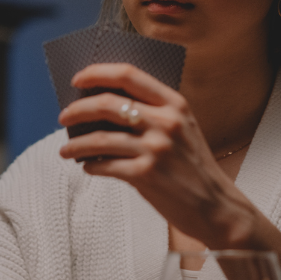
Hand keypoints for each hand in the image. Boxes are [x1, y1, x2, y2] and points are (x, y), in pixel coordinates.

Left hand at [59, 63, 255, 247]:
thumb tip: (104, 109)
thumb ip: (153, 114)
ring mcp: (156, 149)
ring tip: (65, 149)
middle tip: (64, 117)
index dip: (98, 73)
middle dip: (78, 109)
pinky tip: (88, 167)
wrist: (216, 206)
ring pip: (100, 138)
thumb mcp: (183, 130)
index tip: (79, 79)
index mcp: (175, 104)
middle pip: (108, 104)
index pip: (128, 75)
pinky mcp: (146, 175)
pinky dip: (91, 165)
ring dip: (76, 143)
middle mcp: (166, 122)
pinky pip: (105, 165)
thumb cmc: (195, 168)